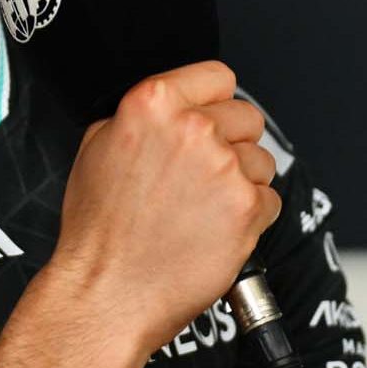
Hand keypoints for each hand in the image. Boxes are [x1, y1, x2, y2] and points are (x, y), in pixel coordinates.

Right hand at [54, 60, 280, 351]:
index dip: (212, 101)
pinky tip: (213, 229)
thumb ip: (140, 116)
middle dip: (230, 142)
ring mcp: (224, 167)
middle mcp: (192, 129)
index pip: (217, 75)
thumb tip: (172, 108)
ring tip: (202, 208)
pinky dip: (249, 216)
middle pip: (246, 116)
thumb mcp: (96, 147)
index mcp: (152, 104)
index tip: (208, 118)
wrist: (109, 291)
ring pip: (261, 160)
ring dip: (241, 181)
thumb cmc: (99, 231)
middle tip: (200, 174)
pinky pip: (270, 200)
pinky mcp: (247, 207)